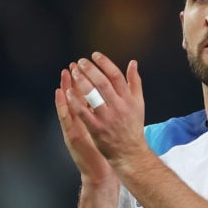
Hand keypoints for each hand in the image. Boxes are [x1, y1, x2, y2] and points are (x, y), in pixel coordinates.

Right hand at [55, 65, 114, 184]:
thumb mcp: (102, 127)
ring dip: (65, 90)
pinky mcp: (72, 137)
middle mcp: (79, 122)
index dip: (81, 82)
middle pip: (74, 98)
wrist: (100, 171)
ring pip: (68, 105)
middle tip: (70, 67)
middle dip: (72, 81)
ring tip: (62, 75)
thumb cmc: (104, 148)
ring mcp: (74, 128)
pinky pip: (66, 118)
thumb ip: (102, 112)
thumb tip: (106, 96)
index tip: (79, 67)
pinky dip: (62, 105)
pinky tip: (60, 94)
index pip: (83, 96)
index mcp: (88, 118)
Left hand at [64, 52, 146, 168]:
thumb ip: (135, 82)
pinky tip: (68, 93)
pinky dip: (76, 102)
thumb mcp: (139, 103)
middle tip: (80, 62)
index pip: (116, 76)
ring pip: (93, 97)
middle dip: (90, 70)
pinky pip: (84, 113)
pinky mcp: (97, 129)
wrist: (130, 152)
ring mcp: (107, 118)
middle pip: (103, 84)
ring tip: (74, 73)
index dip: (105, 63)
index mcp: (128, 99)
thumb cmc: (133, 126)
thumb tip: (133, 62)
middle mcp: (119, 107)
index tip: (94, 55)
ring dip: (82, 83)